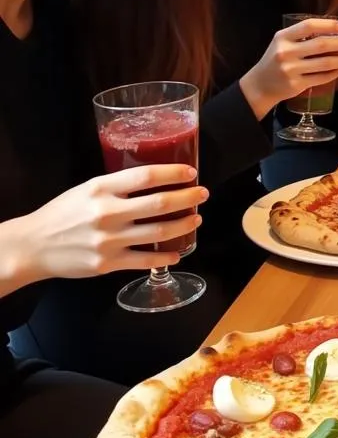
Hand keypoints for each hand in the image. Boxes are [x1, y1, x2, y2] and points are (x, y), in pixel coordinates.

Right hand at [11, 166, 208, 281]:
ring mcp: (109, 240)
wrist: (33, 246)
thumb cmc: (63, 213)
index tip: (191, 173)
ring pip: (159, 232)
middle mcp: (108, 213)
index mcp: (101, 189)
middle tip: (203, 194)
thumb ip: (118, 186)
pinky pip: (146, 260)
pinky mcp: (108, 263)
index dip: (173, 174)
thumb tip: (156, 181)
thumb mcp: (87, 190)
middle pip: (160, 204)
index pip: (146, 176)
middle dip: (188, 199)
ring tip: (196, 219)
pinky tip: (178, 253)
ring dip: (184, 225)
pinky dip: (166, 257)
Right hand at [241, 18, 337, 117]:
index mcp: (282, 37)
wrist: (260, 84)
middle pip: (321, 44)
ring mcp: (290, 69)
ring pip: (324, 63)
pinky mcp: (296, 84)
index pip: (309, 25)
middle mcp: (285, 52)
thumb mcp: (282, 43)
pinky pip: (320, 78)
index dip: (328, 25)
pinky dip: (333, 74)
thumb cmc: (276, 60)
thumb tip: (332, 31)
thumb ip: (301, 36)